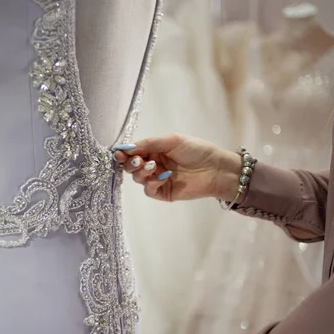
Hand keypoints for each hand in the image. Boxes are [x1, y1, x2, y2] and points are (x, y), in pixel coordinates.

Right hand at [114, 134, 240, 201]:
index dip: (124, 153)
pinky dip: (151, 183)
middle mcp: (153, 164)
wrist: (215, 169)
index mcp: (154, 150)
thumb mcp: (172, 140)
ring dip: (141, 172)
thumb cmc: (197, 150)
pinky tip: (162, 177)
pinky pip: (148, 190)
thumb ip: (149, 143)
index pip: (133, 152)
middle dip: (130, 163)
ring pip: (138, 178)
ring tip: (153, 166)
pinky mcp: (163, 193)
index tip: (119, 153)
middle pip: (131, 166)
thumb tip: (127, 147)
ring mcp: (157, 179)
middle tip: (137, 160)